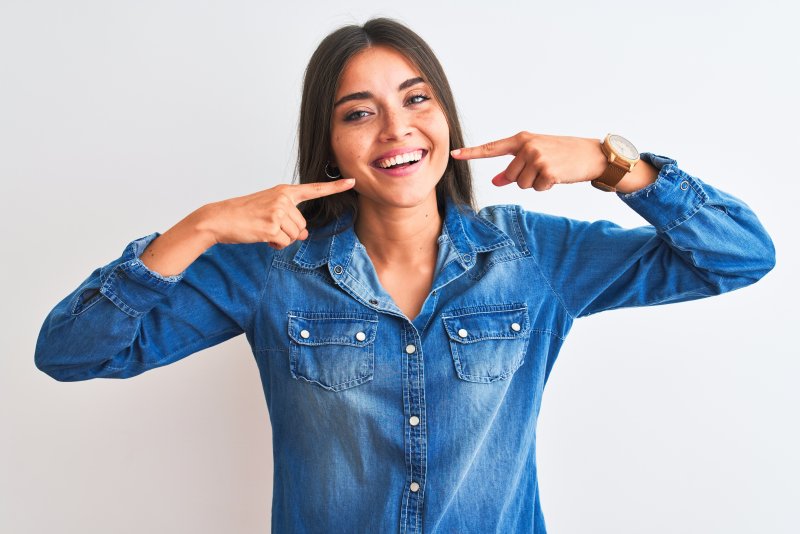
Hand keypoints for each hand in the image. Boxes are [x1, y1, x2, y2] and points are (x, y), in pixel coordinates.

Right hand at [198, 178, 355, 248]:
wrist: (220, 218)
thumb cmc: (244, 214)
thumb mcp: (269, 210)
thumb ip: (290, 218)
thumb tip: (305, 234)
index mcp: (284, 191)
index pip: (314, 189)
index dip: (335, 187)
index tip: (352, 181)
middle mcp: (283, 199)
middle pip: (303, 225)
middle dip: (289, 232)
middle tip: (269, 227)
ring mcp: (278, 211)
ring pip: (295, 235)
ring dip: (281, 239)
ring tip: (263, 231)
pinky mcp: (271, 226)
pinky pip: (284, 243)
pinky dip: (274, 245)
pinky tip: (262, 237)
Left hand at [450, 132, 605, 190]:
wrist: (591, 154)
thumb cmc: (561, 154)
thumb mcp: (535, 156)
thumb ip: (514, 167)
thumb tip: (495, 181)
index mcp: (522, 139)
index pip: (492, 148)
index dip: (472, 152)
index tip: (454, 154)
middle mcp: (527, 146)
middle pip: (510, 176)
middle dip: (524, 178)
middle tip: (543, 168)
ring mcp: (537, 158)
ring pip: (522, 185)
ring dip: (535, 183)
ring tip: (550, 171)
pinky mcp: (548, 171)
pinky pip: (536, 189)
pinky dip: (546, 187)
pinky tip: (557, 176)